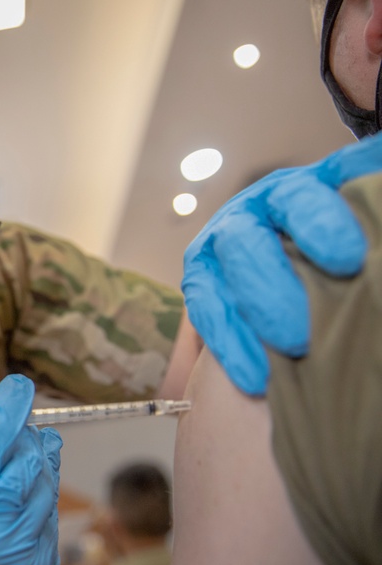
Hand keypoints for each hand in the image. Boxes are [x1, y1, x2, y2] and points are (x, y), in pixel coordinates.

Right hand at [0, 372, 61, 564]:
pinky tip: (10, 503)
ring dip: (32, 464)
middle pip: (29, 452)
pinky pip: (50, 516)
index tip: (15, 386)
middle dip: (20, 432)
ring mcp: (20, 553)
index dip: (10, 399)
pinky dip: (35, 500)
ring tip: (6, 464)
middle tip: (4, 427)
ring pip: (46, 482)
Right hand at [182, 133, 381, 394]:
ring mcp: (216, 253)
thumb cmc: (338, 227)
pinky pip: (207, 316)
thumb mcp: (354, 200)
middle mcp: (245, 217)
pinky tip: (254, 380)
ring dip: (248, 325)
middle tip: (304, 333)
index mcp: (290, 190)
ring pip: (218, 285)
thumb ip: (368, 184)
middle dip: (272, 288)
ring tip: (283, 360)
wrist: (292, 239)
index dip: (319, 225)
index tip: (349, 257)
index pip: (298, 201)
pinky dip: (229, 348)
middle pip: (245, 246)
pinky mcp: (201, 287)